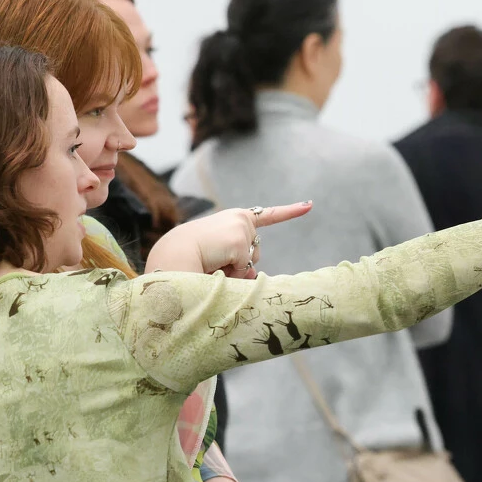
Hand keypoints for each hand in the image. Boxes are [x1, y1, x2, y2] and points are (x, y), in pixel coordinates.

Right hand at [145, 203, 312, 276]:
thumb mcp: (221, 257)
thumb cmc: (191, 256)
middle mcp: (241, 219)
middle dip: (240, 262)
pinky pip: (243, 268)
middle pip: (256, 252)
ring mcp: (242, 228)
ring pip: (251, 262)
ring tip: (211, 260)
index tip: (309, 205)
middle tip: (214, 258)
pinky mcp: (240, 241)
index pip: (268, 216)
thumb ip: (240, 263)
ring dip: (234, 268)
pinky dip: (230, 272)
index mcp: (234, 219)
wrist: (172, 254)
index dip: (290, 212)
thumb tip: (253, 275)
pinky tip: (214, 263)